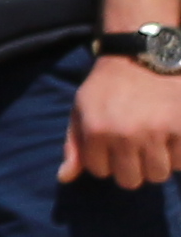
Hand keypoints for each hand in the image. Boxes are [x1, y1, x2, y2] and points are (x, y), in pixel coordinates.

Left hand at [69, 54, 180, 186]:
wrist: (142, 56)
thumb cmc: (108, 86)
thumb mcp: (81, 109)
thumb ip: (74, 145)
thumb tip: (66, 178)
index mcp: (96, 130)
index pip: (100, 171)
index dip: (106, 160)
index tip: (111, 145)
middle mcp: (125, 135)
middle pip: (130, 181)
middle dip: (131, 169)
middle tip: (135, 150)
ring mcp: (156, 132)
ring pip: (157, 176)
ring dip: (156, 165)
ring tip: (154, 145)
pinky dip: (177, 156)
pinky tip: (170, 138)